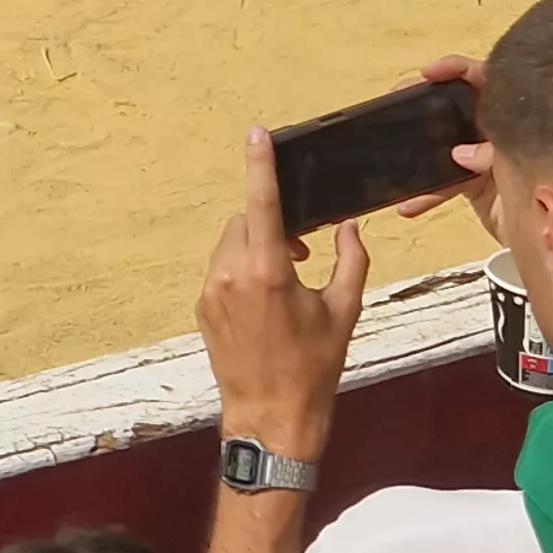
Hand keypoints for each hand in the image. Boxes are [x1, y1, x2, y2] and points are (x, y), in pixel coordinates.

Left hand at [197, 125, 369, 453]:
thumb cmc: (314, 368)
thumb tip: (349, 228)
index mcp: (268, 272)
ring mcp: (210, 293)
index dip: (259, 165)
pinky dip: (241, 271)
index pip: (263, 204)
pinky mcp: (201, 308)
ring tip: (285, 280)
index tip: (256, 134)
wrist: (271, 418)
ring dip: (255, 248)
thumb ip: (351, 261)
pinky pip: (221, 271)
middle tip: (301, 252)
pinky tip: (264, 303)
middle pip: (245, 222)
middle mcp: (231, 276)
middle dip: (271, 225)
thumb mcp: (344, 312)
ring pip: (230, 245)